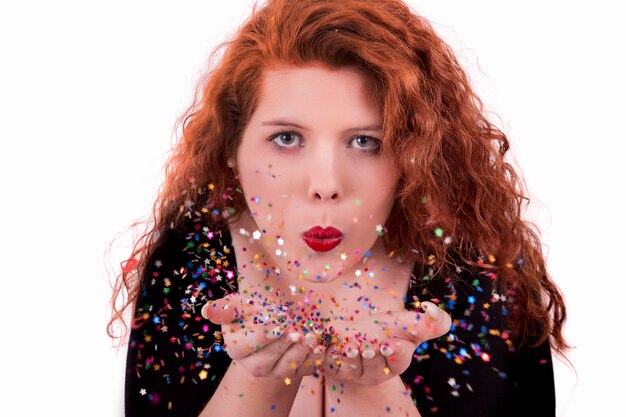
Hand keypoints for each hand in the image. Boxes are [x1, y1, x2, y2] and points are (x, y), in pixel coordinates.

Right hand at [201, 293, 326, 378]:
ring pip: (286, 368)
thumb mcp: (240, 306)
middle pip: (266, 360)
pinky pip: (305, 371)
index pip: (245, 346)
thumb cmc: (254, 311)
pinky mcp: (294, 373)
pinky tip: (322, 346)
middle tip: (298, 329)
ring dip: (301, 352)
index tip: (277, 323)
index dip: (262, 336)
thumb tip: (206, 311)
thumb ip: (226, 307)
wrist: (275, 324)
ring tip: (311, 336)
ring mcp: (275, 372)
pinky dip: (315, 359)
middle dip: (283, 344)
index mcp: (237, 348)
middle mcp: (253, 365)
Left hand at [321, 301, 450, 385]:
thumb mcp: (406, 323)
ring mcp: (354, 372)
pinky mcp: (335, 368)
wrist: (355, 336)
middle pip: (374, 366)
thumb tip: (434, 309)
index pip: (399, 360)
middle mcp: (376, 371)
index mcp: (397, 361)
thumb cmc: (385, 330)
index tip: (391, 343)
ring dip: (351, 356)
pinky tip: (330, 345)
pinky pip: (331, 364)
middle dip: (372, 356)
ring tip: (350, 347)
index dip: (395, 352)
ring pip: (353, 367)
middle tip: (370, 347)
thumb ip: (428, 321)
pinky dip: (330, 355)